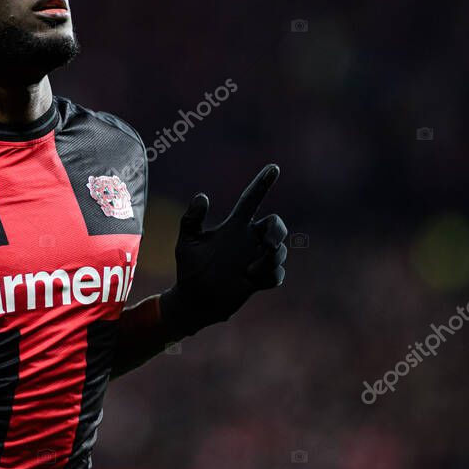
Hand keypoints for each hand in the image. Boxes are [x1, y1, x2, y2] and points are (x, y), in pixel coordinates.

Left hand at [160, 164, 287, 337]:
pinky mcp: (260, 280)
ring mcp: (256, 260)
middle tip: (268, 242)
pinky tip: (251, 279)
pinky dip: (269, 275)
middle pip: (276, 224)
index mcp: (234, 227)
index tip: (273, 167)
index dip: (262, 183)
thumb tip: (202, 196)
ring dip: (271, 258)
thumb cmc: (190, 268)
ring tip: (249, 269)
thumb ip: (191, 218)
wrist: (195, 300)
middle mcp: (249, 241)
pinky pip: (277, 274)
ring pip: (280, 251)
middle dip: (278, 229)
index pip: (251, 199)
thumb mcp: (187, 241)